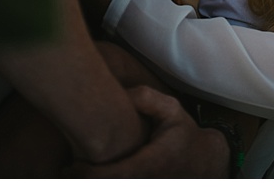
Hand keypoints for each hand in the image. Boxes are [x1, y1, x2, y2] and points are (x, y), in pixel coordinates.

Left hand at [73, 85, 229, 177]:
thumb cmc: (184, 134)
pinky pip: (126, 186)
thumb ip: (146, 97)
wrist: (208, 161)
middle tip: (65, 172)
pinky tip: (92, 176)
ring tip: (73, 175)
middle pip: (111, 185)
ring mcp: (151, 186)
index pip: (115, 175)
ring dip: (94, 182)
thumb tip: (120, 93)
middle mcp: (151, 181)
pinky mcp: (149, 188)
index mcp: (153, 163)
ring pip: (116, 187)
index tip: (71, 166)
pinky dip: (106, 181)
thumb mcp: (172, 109)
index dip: (89, 174)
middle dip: (86, 180)